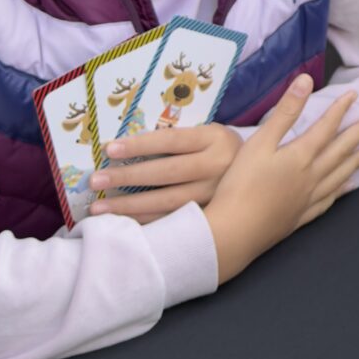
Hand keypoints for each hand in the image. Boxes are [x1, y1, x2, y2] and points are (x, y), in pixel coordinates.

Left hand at [90, 122, 238, 221]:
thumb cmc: (219, 148)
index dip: (140, 145)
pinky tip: (125, 224)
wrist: (261, 172)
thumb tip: (124, 146)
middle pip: (167, 173)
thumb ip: (176, 138)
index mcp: (215, 138)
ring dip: (131, 206)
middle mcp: (219, 165)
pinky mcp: (213, 215)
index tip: (109, 149)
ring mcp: (217, 194)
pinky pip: (175, 221)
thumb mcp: (206, 134)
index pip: (171, 140)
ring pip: (169, 202)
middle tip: (96, 181)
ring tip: (101, 208)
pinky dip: (148, 223)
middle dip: (128, 177)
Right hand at [203, 74, 358, 280]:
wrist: (235, 231)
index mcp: (301, 155)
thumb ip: (285, 112)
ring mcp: (308, 198)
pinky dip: (342, 190)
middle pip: (341, 151)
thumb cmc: (242, 184)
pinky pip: (330, 200)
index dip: (341, 110)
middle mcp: (312, 176)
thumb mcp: (260, 142)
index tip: (355, 96)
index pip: (327, 127)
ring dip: (357, 161)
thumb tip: (306, 81)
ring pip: (341, 175)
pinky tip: (348, 187)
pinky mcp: (301, 216)